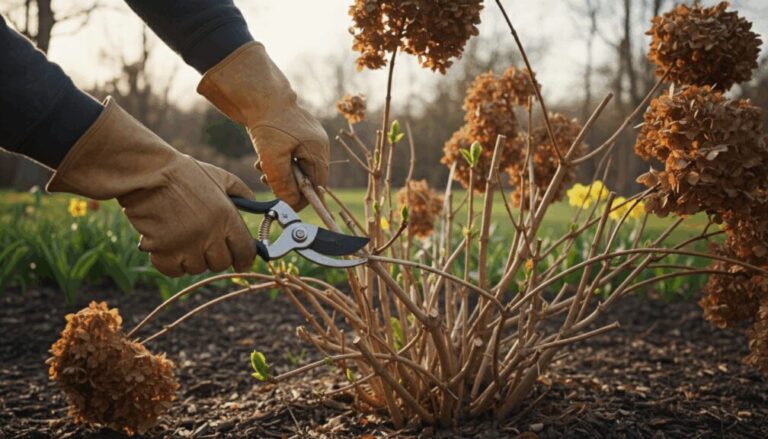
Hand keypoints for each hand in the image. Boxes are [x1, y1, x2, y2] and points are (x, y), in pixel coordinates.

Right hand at [47, 97, 255, 276]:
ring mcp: (185, 244)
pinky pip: (173, 270)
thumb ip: (240, 192)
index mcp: (227, 217)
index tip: (242, 263)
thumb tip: (255, 203)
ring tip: (184, 240)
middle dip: (215, 256)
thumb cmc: (184, 173)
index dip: (245, 259)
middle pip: (220, 263)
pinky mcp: (162, 250)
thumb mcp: (219, 177)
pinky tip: (168, 248)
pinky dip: (171, 264)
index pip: (245, 251)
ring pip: (196, 268)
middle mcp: (209, 234)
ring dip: (192, 259)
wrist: (147, 172)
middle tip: (205, 245)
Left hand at [198, 42, 328, 209]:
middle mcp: (318, 142)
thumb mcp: (273, 159)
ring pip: (297, 165)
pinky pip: (291, 154)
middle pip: (308, 175)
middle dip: (288, 183)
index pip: (318, 184)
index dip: (304, 198)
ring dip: (280, 172)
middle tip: (268, 181)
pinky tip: (262, 158)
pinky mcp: (296, 132)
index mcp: (318, 149)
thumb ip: (284, 184)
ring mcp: (308, 136)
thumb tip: (292, 205)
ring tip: (262, 168)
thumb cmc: (267, 124)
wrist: (256, 93)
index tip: (287, 206)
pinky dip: (278, 160)